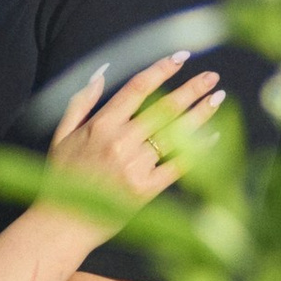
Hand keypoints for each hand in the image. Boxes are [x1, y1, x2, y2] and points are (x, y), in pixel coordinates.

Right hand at [39, 51, 218, 236]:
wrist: (63, 224)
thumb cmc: (62, 177)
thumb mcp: (62, 134)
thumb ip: (81, 102)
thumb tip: (100, 73)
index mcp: (101, 125)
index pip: (137, 88)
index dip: (161, 70)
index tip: (181, 57)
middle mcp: (120, 142)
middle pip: (163, 108)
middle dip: (191, 89)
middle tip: (212, 76)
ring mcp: (134, 166)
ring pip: (174, 134)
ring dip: (200, 115)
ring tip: (219, 99)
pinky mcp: (145, 190)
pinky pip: (178, 166)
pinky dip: (197, 151)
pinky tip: (213, 137)